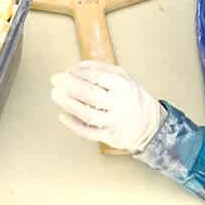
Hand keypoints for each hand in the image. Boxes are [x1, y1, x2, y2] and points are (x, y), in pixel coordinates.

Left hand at [51, 61, 165, 153]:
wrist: (149, 125)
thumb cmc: (131, 96)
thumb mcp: (123, 76)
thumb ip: (101, 69)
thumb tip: (76, 68)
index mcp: (123, 87)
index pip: (98, 77)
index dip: (79, 73)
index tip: (66, 70)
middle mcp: (120, 105)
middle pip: (91, 96)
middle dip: (70, 86)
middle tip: (55, 79)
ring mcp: (114, 123)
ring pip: (88, 115)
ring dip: (69, 104)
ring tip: (55, 94)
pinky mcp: (109, 137)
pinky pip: (89, 133)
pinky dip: (74, 124)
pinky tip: (63, 115)